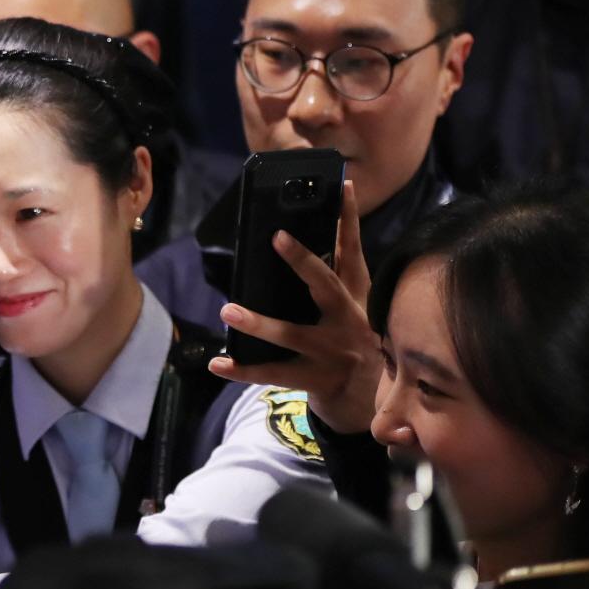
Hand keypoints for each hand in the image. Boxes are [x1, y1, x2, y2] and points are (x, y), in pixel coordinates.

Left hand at [208, 179, 379, 432]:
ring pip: (292, 334)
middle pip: (325, 286)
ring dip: (259, 323)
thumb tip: (298, 239)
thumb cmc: (350, 341)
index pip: (354, 251)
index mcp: (357, 297)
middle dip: (303, 261)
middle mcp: (349, 320)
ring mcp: (334, 352)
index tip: (339, 186)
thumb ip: (332, 280)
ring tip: (227, 310)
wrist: (370, 402)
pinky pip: (275, 374)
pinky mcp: (317, 379)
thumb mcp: (351, 308)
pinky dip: (243, 370)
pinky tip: (217, 363)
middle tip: (277, 237)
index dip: (348, 219)